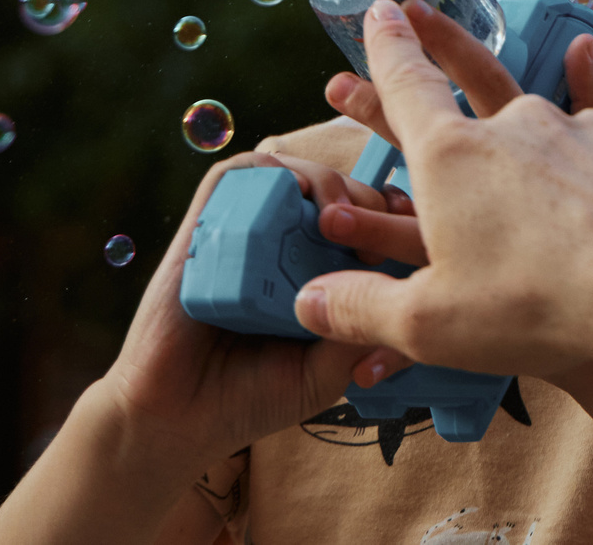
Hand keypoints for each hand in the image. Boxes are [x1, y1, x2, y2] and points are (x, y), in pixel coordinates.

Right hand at [0, 152, 399, 544]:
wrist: (176, 419)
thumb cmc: (252, 398)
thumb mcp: (328, 371)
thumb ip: (364, 332)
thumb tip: (412, 293)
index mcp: (312, 273)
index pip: (361, 219)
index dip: (393, 212)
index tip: (416, 229)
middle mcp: (280, 245)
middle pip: (334, 187)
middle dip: (369, 194)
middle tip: (388, 217)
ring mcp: (242, 233)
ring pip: (292, 173)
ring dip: (328, 182)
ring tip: (344, 215)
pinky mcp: (205, 226)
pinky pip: (238, 176)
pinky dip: (273, 177)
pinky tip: (300, 208)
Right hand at [290, 0, 592, 378]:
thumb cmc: (534, 309)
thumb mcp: (429, 324)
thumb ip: (361, 307)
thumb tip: (307, 302)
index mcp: (452, 157)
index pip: (408, 87)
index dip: (388, 50)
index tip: (379, 11)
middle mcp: (514, 124)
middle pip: (473, 78)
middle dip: (444, 45)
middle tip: (422, 13)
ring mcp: (583, 127)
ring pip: (546, 118)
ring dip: (534, 135)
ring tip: (537, 170)